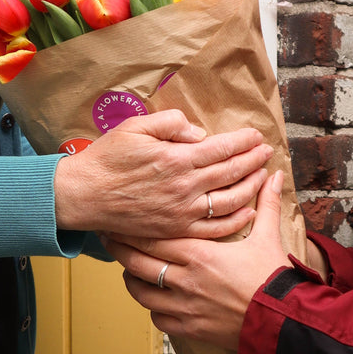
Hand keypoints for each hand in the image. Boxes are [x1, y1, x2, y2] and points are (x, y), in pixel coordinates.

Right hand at [53, 108, 271, 239]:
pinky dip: (237, 220)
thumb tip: (198, 132)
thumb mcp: (135, 127)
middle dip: (253, 160)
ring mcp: (183, 211)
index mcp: (177, 158)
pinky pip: (216, 228)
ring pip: (230, 200)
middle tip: (267, 151)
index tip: (256, 135)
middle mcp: (185, 186)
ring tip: (262, 174)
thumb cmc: (107, 159)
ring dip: (251, 186)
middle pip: (231, 172)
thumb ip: (170, 123)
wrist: (85, 195)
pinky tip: (248, 210)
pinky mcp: (177, 230)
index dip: (243, 141)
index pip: (221, 148)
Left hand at [106, 170, 288, 348]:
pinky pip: (157, 318)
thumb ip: (265, 204)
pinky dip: (152, 308)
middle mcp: (185, 279)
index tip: (119, 219)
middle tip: (109, 239)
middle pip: (138, 262)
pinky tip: (154, 299)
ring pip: (142, 292)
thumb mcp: (268, 237)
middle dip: (120, 249)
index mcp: (200, 253)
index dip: (132, 228)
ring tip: (129, 269)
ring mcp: (184, 306)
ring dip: (132, 279)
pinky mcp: (189, 328)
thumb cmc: (273, 278)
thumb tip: (274, 175)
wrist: (283, 322)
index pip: (153, 237)